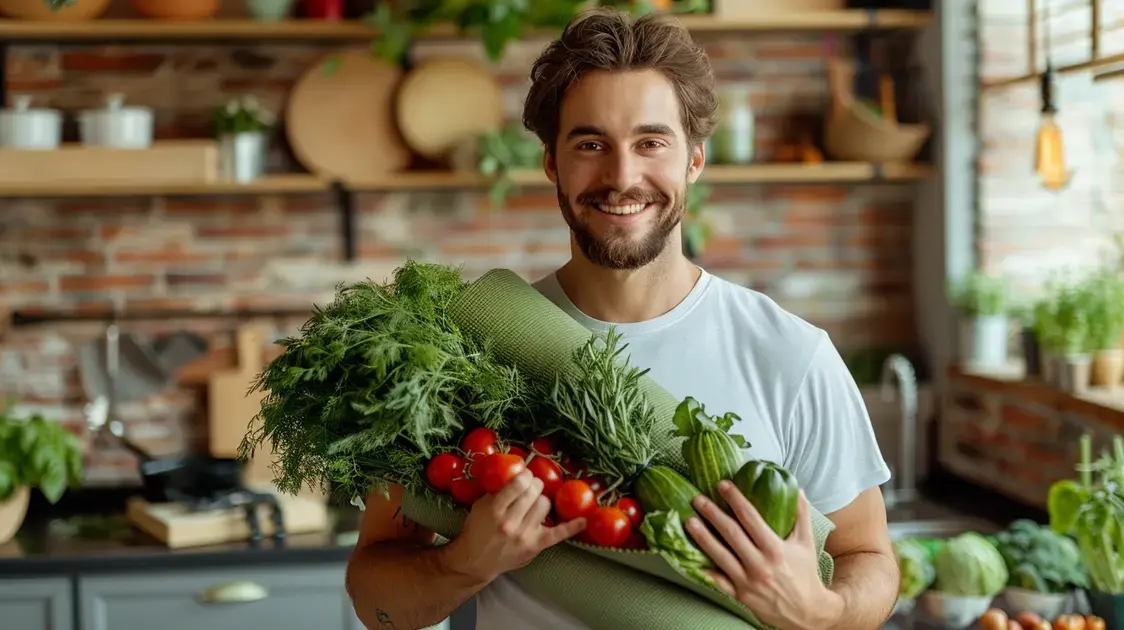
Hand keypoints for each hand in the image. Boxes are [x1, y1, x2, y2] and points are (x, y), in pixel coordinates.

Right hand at [447, 469, 586, 582]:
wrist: (476, 561)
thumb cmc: (477, 530)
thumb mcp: (480, 506)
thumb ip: (496, 490)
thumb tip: (517, 471)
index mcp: (495, 510)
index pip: (518, 484)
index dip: (525, 476)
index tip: (524, 476)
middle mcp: (510, 523)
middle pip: (533, 492)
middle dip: (535, 484)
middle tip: (532, 486)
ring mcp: (525, 535)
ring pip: (545, 505)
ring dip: (542, 499)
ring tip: (536, 501)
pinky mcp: (536, 546)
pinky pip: (558, 534)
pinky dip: (572, 526)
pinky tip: (584, 520)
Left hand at [686, 481, 840, 629]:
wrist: (806, 612)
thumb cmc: (804, 573)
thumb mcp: (806, 542)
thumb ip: (801, 515)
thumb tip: (796, 488)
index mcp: (775, 549)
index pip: (751, 518)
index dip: (735, 499)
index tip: (722, 485)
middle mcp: (760, 565)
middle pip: (731, 534)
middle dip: (712, 514)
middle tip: (698, 499)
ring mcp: (748, 581)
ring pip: (720, 556)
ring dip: (702, 537)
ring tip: (688, 521)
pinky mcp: (740, 595)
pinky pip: (718, 581)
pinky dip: (705, 570)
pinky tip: (690, 557)